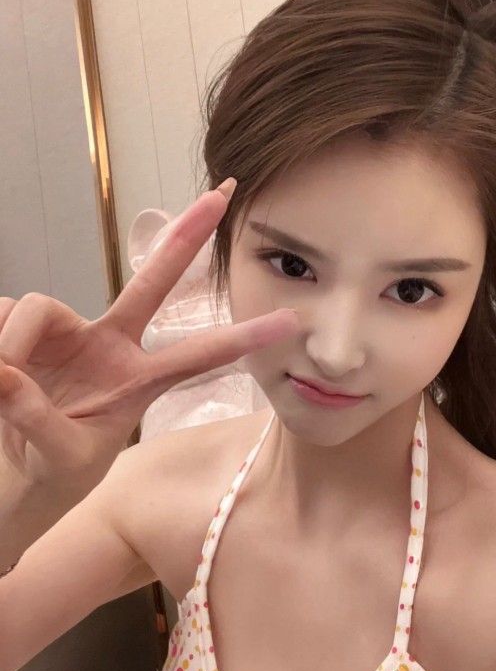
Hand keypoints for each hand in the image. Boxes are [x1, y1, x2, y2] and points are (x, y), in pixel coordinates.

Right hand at [0, 182, 296, 497]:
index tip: (292, 321)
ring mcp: (66, 334)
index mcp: (137, 380)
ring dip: (13, 342)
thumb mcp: (61, 459)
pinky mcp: (22, 329)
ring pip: (38, 308)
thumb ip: (38, 422)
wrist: (12, 475)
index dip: (241, 338)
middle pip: (151, 284)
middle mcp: (108, 345)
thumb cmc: (52, 471)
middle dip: (186, 239)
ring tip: (2, 382)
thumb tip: (6, 373)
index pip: (198, 354)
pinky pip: (1, 318)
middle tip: (224, 195)